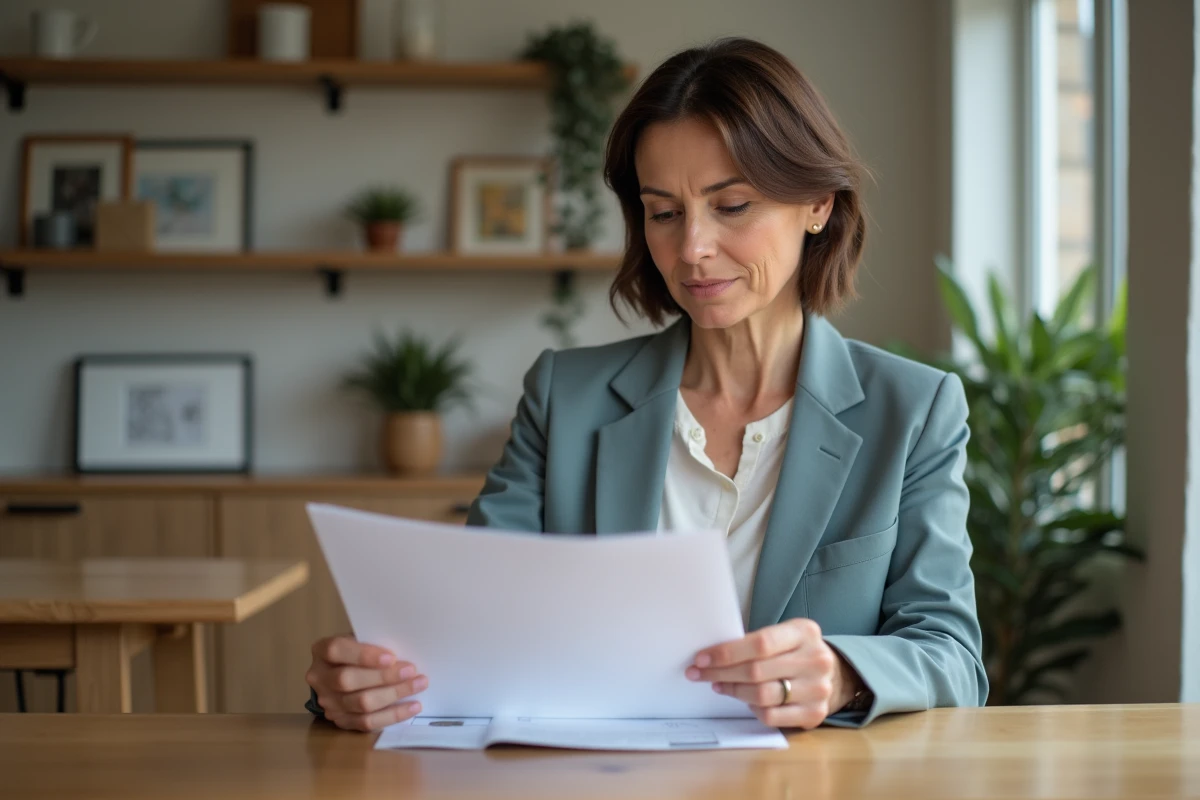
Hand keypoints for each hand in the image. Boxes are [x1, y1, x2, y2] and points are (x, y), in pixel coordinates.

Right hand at [306, 634, 427, 731]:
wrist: (342, 673)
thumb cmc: (358, 651)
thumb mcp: (361, 638)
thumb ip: (374, 642)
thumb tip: (405, 650)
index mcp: (322, 651)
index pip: (336, 650)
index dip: (363, 655)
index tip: (391, 657)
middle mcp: (319, 678)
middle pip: (347, 680)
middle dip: (383, 677)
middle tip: (411, 671)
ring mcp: (328, 703)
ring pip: (360, 703)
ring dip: (394, 695)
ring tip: (419, 685)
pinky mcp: (341, 721)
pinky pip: (367, 722)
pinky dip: (393, 715)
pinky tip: (413, 706)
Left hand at [686, 618, 861, 728]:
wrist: (836, 674)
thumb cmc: (797, 651)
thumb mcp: (785, 635)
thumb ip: (757, 642)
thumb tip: (712, 655)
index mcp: (805, 632)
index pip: (760, 643)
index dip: (726, 653)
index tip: (702, 658)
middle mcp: (815, 660)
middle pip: (757, 671)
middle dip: (721, 673)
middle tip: (699, 674)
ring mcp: (818, 689)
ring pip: (762, 696)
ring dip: (733, 691)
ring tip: (719, 685)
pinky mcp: (814, 714)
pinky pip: (772, 716)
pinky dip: (752, 709)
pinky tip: (745, 700)